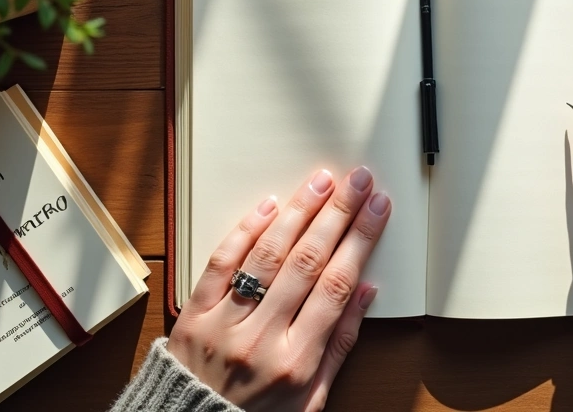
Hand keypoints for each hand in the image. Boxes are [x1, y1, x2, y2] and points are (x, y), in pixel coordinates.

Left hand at [167, 167, 390, 410]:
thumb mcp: (312, 399)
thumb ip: (339, 346)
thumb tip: (365, 293)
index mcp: (296, 362)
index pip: (336, 285)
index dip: (361, 241)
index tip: (377, 209)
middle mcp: (261, 338)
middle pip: (307, 262)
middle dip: (338, 215)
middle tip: (358, 181)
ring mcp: (224, 324)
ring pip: (267, 256)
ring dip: (298, 212)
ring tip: (321, 182)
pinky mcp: (195, 315)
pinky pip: (221, 264)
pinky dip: (245, 231)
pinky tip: (268, 206)